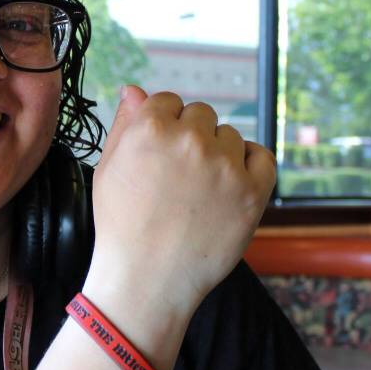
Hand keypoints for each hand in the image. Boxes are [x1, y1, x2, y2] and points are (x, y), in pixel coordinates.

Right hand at [87, 86, 276, 319]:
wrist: (146, 280)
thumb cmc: (122, 226)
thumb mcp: (108, 169)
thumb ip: (125, 124)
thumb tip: (135, 89)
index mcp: (150, 128)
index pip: (169, 101)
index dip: (165, 126)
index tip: (162, 154)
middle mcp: (190, 139)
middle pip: (202, 115)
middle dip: (192, 137)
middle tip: (180, 176)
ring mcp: (224, 165)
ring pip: (230, 136)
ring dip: (220, 154)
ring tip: (201, 191)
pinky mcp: (252, 190)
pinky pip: (262, 157)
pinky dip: (250, 166)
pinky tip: (231, 184)